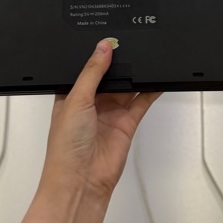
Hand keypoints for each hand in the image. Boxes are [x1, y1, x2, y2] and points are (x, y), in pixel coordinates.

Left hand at [39, 39, 161, 201]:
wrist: (81, 182)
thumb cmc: (65, 147)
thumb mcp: (75, 100)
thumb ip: (92, 72)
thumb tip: (102, 48)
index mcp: (71, 95)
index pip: (87, 68)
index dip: (97, 55)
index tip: (109, 40)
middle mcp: (91, 103)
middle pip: (109, 76)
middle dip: (118, 63)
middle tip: (129, 45)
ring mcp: (110, 114)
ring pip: (126, 88)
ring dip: (134, 75)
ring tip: (144, 57)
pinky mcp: (126, 124)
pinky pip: (141, 103)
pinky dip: (150, 91)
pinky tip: (156, 79)